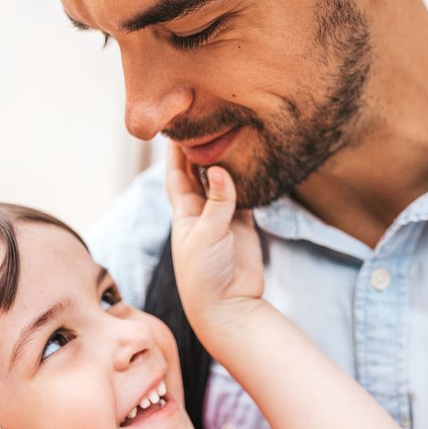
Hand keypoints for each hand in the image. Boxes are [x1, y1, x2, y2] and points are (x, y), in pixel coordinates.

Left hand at [165, 144, 264, 342]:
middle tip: (208, 122)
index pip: (176, 175)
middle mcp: (200, 213)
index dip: (176, 152)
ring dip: (225, 162)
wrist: (227, 307)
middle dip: (201, 150)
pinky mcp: (243, 227)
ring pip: (223, 183)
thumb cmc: (205, 275)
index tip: (177, 126)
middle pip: (199, 174)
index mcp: (183, 214)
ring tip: (231, 134)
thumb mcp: (206, 236)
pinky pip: (244, 197)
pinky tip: (250, 161)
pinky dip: (246, 181)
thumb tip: (220, 169)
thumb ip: (217, 202)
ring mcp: (222, 219)